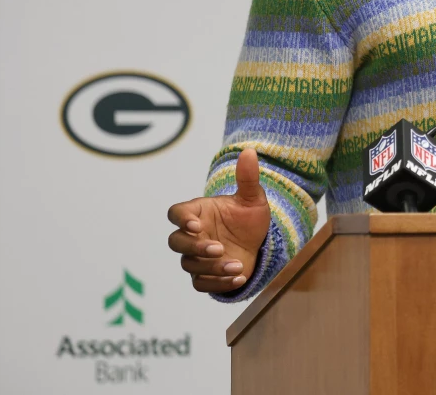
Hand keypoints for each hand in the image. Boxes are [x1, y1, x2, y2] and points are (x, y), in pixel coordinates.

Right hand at [166, 148, 270, 292]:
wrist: (258, 244)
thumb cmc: (248, 219)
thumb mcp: (252, 198)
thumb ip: (248, 177)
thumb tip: (249, 151)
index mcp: (198, 213)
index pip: (176, 213)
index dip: (181, 220)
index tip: (197, 226)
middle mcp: (192, 235)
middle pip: (176, 242)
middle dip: (194, 247)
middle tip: (218, 248)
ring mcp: (196, 257)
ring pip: (190, 265)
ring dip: (212, 267)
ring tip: (237, 266)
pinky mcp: (205, 276)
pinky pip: (201, 284)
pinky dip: (218, 283)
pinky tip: (239, 278)